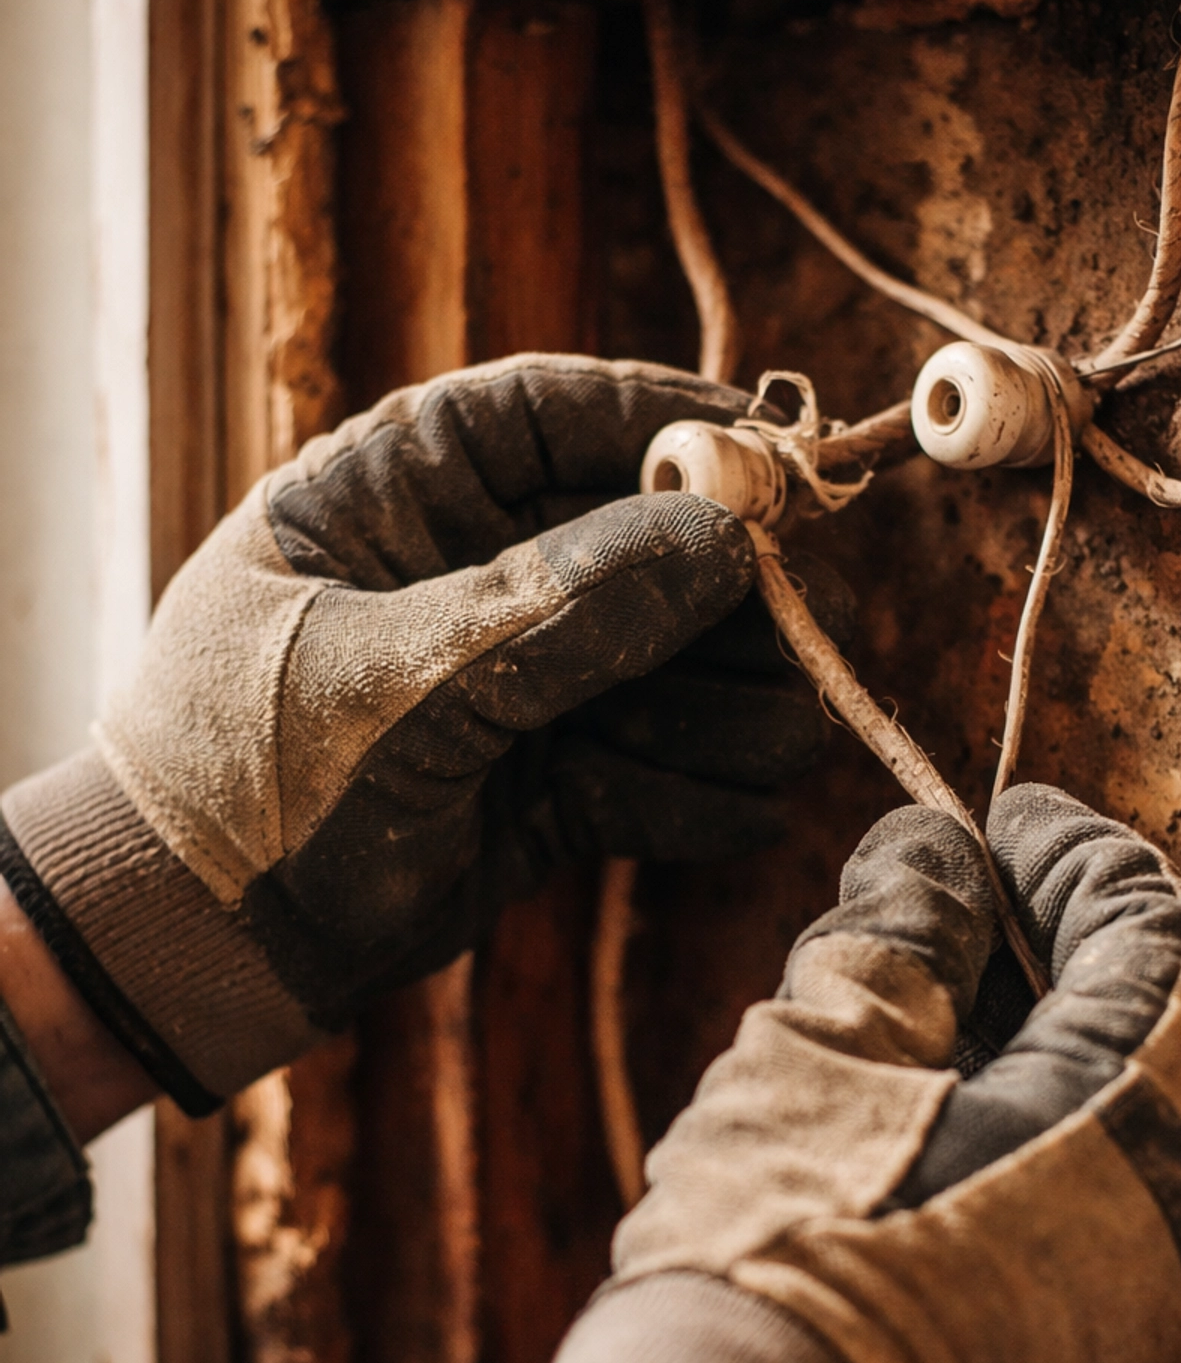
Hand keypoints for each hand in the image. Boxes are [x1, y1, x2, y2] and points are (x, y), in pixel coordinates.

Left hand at [0, 357, 831, 1111]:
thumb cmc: (245, 779)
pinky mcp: (559, 779)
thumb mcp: (388, 683)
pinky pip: (671, 767)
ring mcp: (527, 677)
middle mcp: (480, 568)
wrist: (198, 950)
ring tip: (737, 748)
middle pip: (655, 535)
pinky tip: (692, 814)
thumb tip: (721, 539)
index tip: (779, 462)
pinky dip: (697, 795)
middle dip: (730, 593)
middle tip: (800, 632)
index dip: (676, 423)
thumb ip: (552, 612)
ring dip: (729, 704)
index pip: (558, 411)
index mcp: (403, 491)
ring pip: (684, 659)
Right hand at [457, 786, 1180, 1362]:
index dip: (1075, 854)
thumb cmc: (788, 1243)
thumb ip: (903, 928)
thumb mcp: (829, 1044)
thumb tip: (934, 853)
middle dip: (1073, 945)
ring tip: (943, 1001)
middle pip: (1168, 1023)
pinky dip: (1055, 1138)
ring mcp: (1159, 1308)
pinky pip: (1118, 1215)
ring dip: (1062, 1043)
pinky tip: (950, 1117)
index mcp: (1142, 1106)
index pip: (1154, 926)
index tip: (997, 818)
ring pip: (1143, 1126)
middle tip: (970, 897)